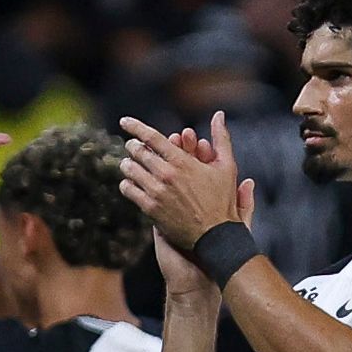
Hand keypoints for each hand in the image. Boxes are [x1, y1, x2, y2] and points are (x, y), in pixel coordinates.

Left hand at [116, 113, 248, 252]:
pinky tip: (130, 183)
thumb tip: (219, 114)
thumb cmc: (223, 200)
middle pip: (138, 152)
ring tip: (129, 164)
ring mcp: (156, 192)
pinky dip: (127, 184)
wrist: (216, 236)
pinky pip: (129, 190)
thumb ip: (221, 138)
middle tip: (131, 146)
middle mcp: (166, 175)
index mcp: (182, 162)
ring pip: (130, 170)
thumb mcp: (227, 166)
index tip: (124, 121)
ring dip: (128, 164)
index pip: (152, 137)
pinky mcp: (150, 209)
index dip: (135, 126)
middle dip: (133, 147)